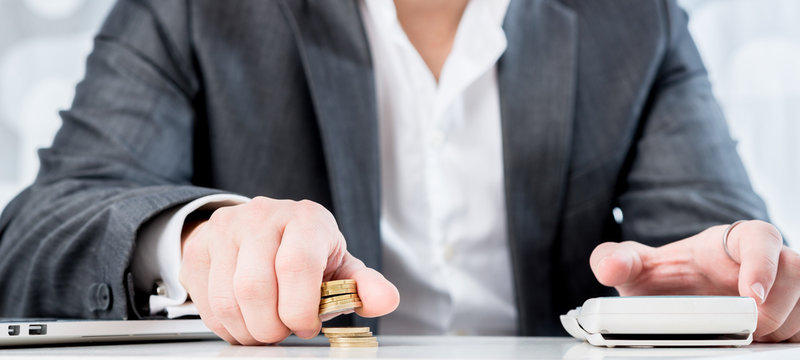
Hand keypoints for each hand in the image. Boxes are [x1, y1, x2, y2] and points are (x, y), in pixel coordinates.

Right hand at [179, 197, 399, 344]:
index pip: (296, 266)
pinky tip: (244, 321)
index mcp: (306, 219)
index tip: (306, 326)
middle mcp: (262, 216)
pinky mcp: (199, 247)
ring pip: (227, 299)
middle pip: (255, 288)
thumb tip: (386, 300)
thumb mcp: (340, 264)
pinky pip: (206, 301)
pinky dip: (226, 325)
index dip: (300, 309)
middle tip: (283, 332)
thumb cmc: (306, 252)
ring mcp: (226, 229)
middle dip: (271, 327)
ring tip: (265, 329)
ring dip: (248, 330)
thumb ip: (364, 285)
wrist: (260, 229)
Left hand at [590, 220, 799, 341]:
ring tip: (749, 339)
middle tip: (746, 328)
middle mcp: (768, 262)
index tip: (752, 293)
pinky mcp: (793, 317)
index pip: (761, 237)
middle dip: (775, 307)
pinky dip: (787, 341)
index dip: (763, 263)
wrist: (684, 297)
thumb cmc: (672, 277)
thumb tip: (607, 267)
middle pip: (795, 277)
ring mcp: (786, 291)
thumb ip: (618, 261)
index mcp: (734, 241)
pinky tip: (760, 347)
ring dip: (781, 328)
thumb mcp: (640, 269)